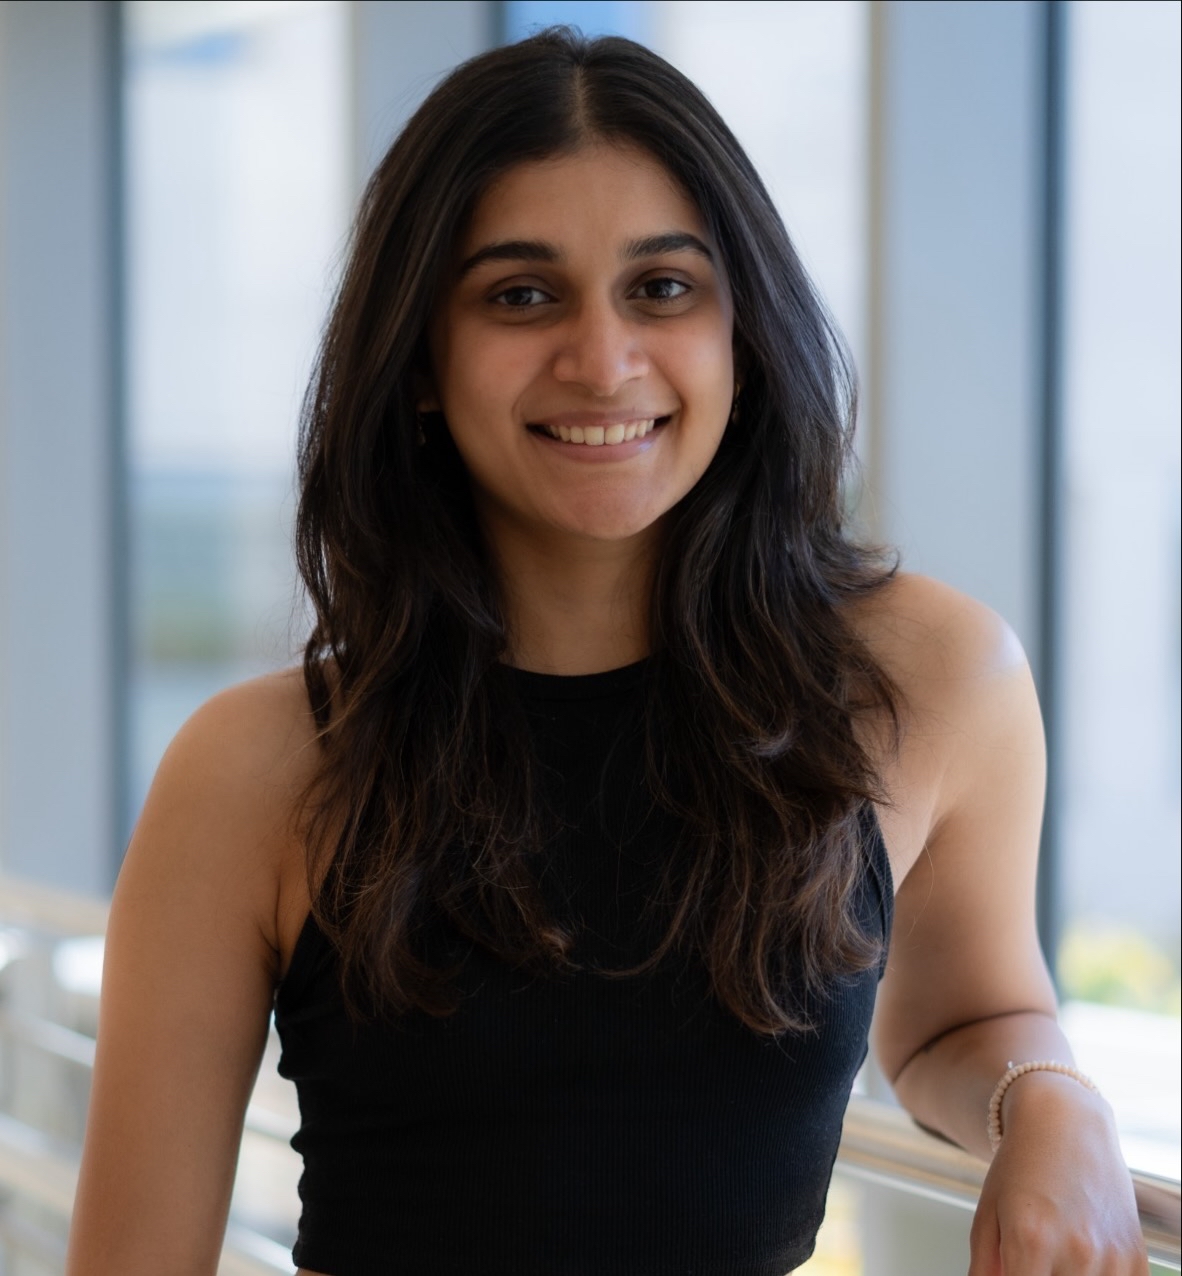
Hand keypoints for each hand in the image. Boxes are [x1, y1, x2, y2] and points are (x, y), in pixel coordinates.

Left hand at [969, 1073, 1146, 1274]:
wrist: (1065, 1124)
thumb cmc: (1020, 1165)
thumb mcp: (987, 1212)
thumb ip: (983, 1267)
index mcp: (1031, 1240)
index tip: (1013, 1267)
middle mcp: (1076, 1251)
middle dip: (1037, 1274)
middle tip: (1033, 1254)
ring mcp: (1110, 1257)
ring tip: (1055, 1250)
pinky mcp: (1135, 1258)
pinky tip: (1081, 1255)